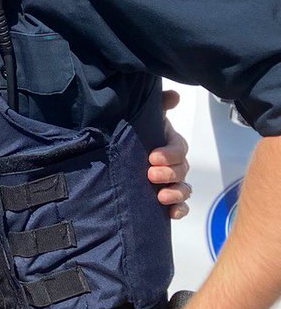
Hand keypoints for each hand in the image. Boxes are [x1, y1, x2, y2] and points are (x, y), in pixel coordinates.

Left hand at [148, 89, 190, 219]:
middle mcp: (176, 163)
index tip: (152, 157)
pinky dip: (179, 210)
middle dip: (168, 173)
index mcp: (171, 144)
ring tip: (161, 196)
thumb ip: (159, 106)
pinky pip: (181, 206)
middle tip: (151, 174)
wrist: (125, 154)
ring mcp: (174, 182)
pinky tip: (171, 213)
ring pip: (183, 188)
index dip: (169, 153)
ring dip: (175, 192)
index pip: (179, 148)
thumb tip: (173, 95)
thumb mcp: (148, 119)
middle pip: (181, 170)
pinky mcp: (169, 198)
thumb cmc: (139, 134)